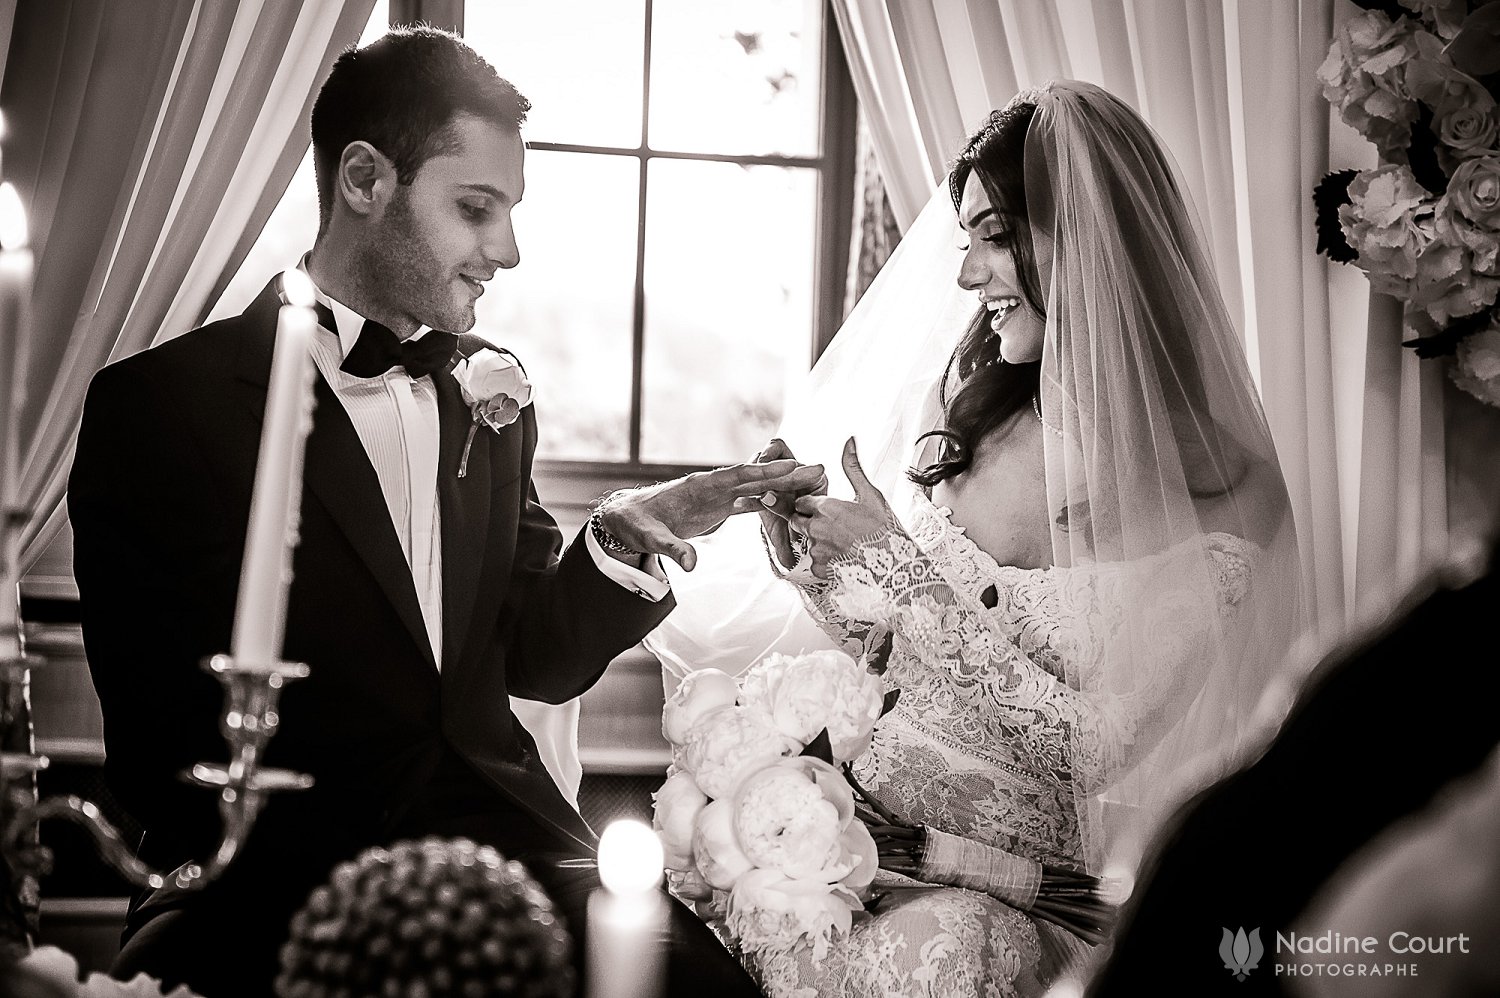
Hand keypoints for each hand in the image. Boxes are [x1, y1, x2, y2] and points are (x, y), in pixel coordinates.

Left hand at [598, 459, 827, 571]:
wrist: (626, 520)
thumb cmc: (635, 524)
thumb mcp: (650, 538)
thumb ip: (671, 548)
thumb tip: (691, 565)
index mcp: (698, 487)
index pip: (736, 477)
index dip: (763, 473)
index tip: (790, 467)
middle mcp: (712, 488)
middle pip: (754, 479)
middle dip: (785, 475)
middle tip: (817, 468)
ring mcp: (717, 497)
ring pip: (756, 489)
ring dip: (783, 486)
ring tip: (813, 482)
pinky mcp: (718, 508)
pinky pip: (748, 502)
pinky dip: (769, 501)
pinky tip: (790, 502)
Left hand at [773, 438, 892, 578]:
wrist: (895, 566)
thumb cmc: (885, 529)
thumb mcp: (870, 494)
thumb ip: (853, 467)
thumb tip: (849, 440)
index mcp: (826, 507)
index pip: (802, 501)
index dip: (812, 505)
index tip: (826, 510)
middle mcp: (816, 528)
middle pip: (797, 520)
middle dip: (807, 521)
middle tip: (831, 527)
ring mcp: (816, 550)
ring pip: (805, 542)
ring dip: (816, 542)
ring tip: (841, 545)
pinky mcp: (819, 570)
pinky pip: (812, 563)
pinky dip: (823, 562)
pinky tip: (841, 559)